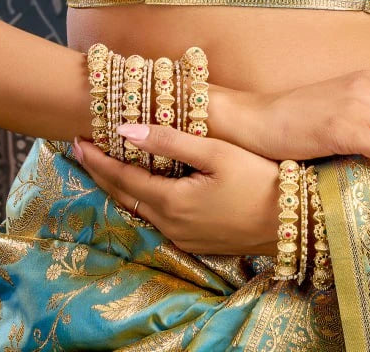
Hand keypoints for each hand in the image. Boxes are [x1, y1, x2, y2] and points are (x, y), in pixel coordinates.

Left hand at [74, 124, 280, 255]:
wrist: (293, 222)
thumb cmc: (259, 179)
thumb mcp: (216, 152)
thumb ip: (169, 140)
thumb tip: (126, 128)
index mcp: (172, 201)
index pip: (121, 177)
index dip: (97, 159)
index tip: (76, 140)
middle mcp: (171, 225)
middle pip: (124, 196)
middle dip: (100, 172)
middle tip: (81, 149)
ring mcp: (183, 237)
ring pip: (140, 208)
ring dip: (121, 185)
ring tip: (106, 163)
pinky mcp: (196, 241)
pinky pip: (158, 217)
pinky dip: (142, 197)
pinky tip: (144, 184)